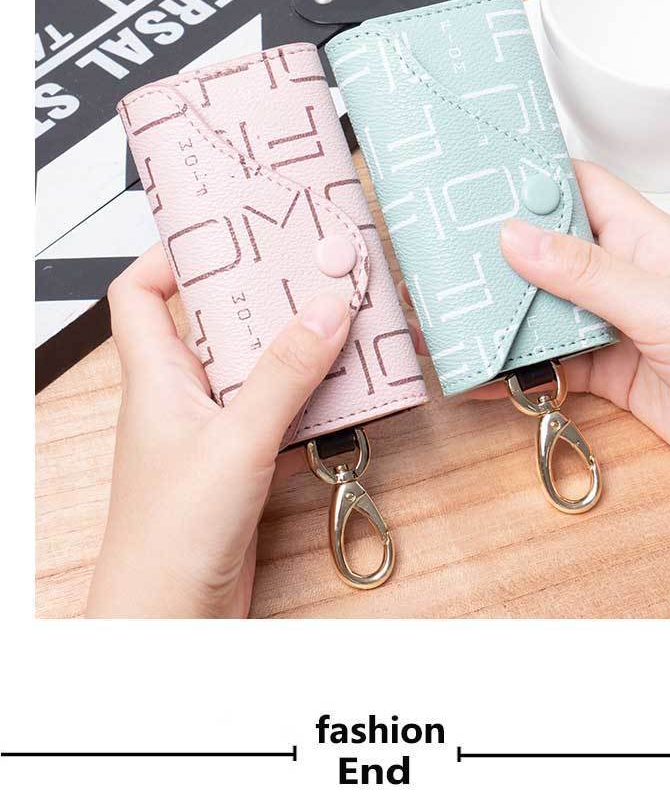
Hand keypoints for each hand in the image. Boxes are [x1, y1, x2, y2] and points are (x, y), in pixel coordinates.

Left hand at [86, 245, 350, 617]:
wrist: (171, 618)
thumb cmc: (171, 535)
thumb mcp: (235, 439)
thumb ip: (284, 374)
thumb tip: (325, 309)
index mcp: (156, 376)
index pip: (140, 294)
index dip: (171, 256)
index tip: (225, 233)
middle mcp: (182, 396)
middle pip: (218, 325)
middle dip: (263, 298)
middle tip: (312, 272)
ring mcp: (213, 431)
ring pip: (258, 371)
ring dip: (298, 351)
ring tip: (344, 324)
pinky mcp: (243, 465)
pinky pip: (281, 416)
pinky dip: (312, 403)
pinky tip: (347, 394)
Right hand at [409, 161, 669, 478]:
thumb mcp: (659, 304)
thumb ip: (586, 273)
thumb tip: (517, 237)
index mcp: (644, 238)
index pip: (580, 188)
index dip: (533, 179)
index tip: (480, 179)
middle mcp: (624, 277)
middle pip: (549, 254)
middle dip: (500, 257)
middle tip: (446, 258)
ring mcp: (613, 325)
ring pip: (544, 313)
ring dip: (503, 320)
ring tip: (453, 320)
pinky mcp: (608, 373)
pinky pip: (551, 366)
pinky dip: (517, 374)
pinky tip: (485, 378)